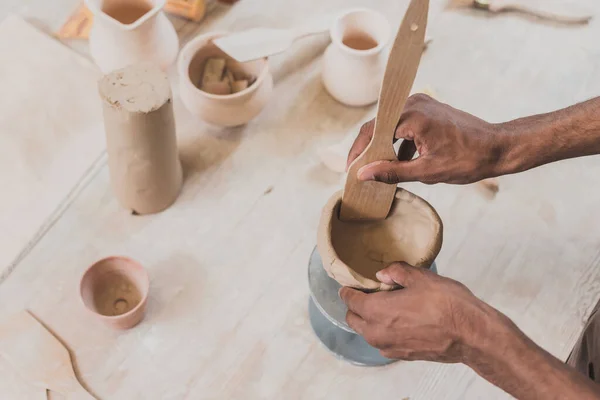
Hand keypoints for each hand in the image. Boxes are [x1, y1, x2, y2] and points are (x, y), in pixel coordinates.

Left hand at [339, 262, 491, 361]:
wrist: (472, 335)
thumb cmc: (447, 305)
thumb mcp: (421, 277)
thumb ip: (396, 272)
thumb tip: (383, 274)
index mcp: (376, 311)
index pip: (350, 300)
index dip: (349, 290)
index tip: (352, 284)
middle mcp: (377, 333)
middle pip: (353, 319)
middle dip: (357, 306)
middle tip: (371, 293)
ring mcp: (389, 347)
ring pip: (367, 333)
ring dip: (370, 320)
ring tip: (387, 306)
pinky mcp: (403, 355)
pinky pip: (383, 342)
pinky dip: (385, 331)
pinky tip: (400, 320)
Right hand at [346, 94, 505, 183]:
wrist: (498, 147)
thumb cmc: (468, 159)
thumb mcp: (427, 171)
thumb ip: (392, 172)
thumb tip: (363, 174)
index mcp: (412, 116)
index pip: (372, 131)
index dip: (358, 152)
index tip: (350, 170)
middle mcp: (414, 103)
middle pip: (379, 127)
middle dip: (370, 150)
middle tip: (361, 171)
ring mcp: (422, 104)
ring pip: (391, 127)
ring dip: (385, 148)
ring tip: (379, 170)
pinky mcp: (428, 110)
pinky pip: (404, 126)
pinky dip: (399, 144)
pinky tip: (400, 163)